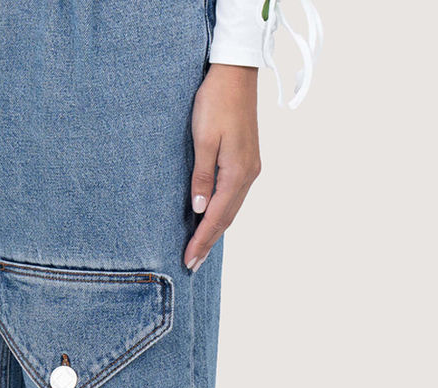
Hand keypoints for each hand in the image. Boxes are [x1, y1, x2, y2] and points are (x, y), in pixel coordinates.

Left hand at [184, 64, 260, 270]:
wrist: (235, 73)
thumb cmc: (215, 102)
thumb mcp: (203, 140)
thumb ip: (202, 176)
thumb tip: (199, 208)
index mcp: (237, 172)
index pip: (216, 216)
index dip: (201, 240)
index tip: (188, 260)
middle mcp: (248, 175)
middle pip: (226, 218)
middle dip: (208, 242)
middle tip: (191, 265)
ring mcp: (250, 168)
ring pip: (231, 209)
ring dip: (215, 231)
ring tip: (199, 250)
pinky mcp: (246, 161)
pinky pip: (233, 197)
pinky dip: (221, 214)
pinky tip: (211, 221)